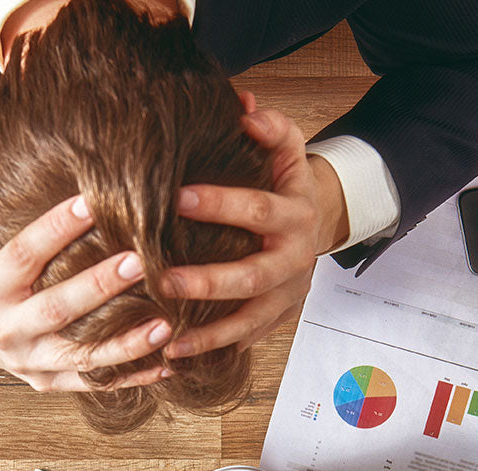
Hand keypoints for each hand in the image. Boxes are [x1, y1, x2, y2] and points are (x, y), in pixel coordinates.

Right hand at [0, 150, 174, 391]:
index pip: (22, 255)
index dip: (54, 229)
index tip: (92, 202)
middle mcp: (7, 330)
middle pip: (56, 308)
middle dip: (98, 286)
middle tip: (139, 261)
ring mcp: (30, 362)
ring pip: (81, 356)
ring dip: (125, 343)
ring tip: (165, 323)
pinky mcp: (49, 383)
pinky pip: (94, 383)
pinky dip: (132, 377)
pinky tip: (167, 365)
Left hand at [163, 94, 348, 359]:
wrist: (316, 227)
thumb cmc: (284, 185)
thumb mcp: (287, 151)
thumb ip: (269, 127)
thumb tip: (242, 105)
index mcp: (295, 215)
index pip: (257, 210)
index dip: (220, 204)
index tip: (175, 198)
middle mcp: (294, 260)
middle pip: (251, 276)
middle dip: (207, 281)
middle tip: (161, 279)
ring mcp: (286, 297)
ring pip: (248, 320)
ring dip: (208, 334)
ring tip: (168, 340)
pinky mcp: (275, 320)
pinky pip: (243, 341)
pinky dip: (212, 352)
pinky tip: (176, 359)